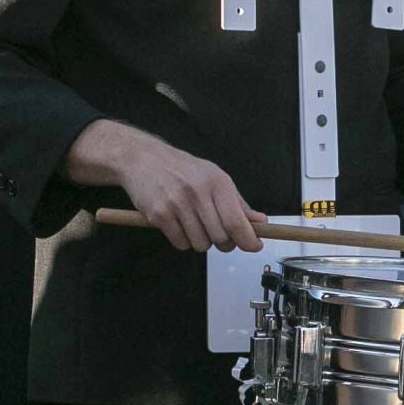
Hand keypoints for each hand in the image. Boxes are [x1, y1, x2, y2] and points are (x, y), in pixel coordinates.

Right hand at [66, 119, 264, 252]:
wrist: (143, 158)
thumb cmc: (182, 168)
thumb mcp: (214, 177)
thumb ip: (237, 202)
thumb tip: (260, 221)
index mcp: (217, 182)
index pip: (236, 221)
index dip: (248, 239)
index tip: (254, 246)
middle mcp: (198, 192)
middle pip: (221, 237)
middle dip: (224, 242)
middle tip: (218, 233)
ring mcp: (177, 204)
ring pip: (201, 244)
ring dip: (202, 241)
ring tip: (195, 224)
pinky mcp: (159, 216)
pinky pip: (181, 244)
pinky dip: (183, 241)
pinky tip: (179, 224)